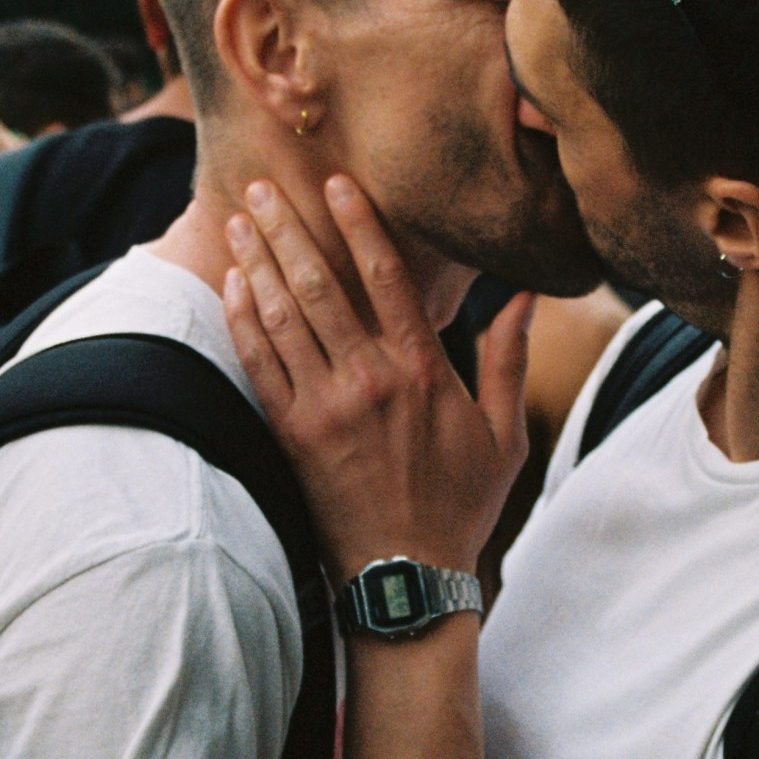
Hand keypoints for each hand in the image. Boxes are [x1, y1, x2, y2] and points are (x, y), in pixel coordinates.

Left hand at [222, 173, 534, 583]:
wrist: (408, 575)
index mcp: (424, 371)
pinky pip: (260, 366)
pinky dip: (243, 322)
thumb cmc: (461, 505)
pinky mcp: (293, 436)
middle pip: (321, 285)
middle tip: (263, 184)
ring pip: (284, 318)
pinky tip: (233, 286)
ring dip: (259, 263)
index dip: (358, 224)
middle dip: (289, 229)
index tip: (335, 182)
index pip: (387, 278)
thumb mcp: (504, 434)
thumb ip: (509, 359)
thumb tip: (525, 295)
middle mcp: (371, 380)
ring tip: (241, 219)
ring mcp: (326, 408)